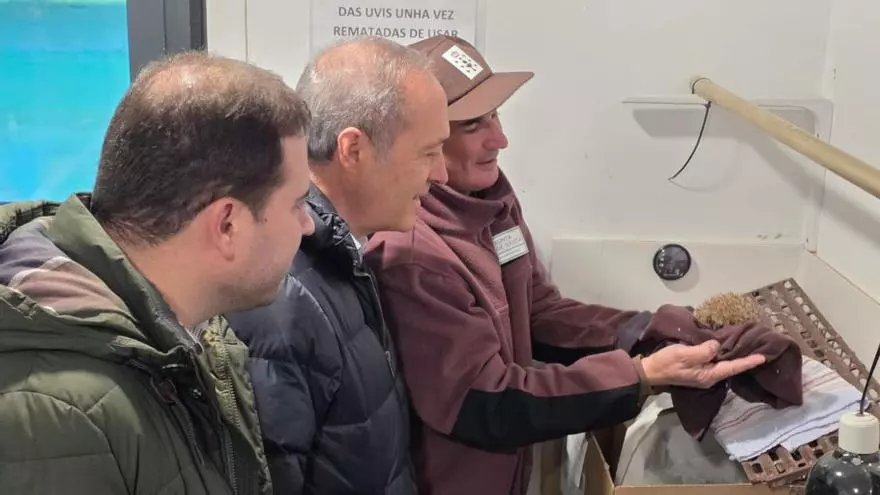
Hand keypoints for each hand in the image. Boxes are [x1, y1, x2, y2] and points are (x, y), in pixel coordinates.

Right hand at [640, 340, 765, 388]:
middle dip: (744, 359)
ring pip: (723, 364)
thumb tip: (716, 345)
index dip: (748, 362)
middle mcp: (709, 377)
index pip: (733, 367)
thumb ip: (704, 351)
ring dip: (733, 356)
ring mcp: (703, 374)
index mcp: (709, 375)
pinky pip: (714, 362)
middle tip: (757, 349)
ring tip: (744, 347)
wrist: (650, 371)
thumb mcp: (685, 354)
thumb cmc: (667, 363)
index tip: (763, 357)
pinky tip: (723, 348)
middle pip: (730, 367)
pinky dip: (721, 355)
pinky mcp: (696, 369)